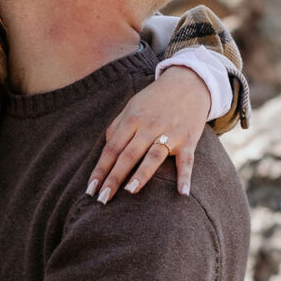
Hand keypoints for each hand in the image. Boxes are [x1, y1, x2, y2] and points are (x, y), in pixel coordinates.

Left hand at [88, 65, 211, 202]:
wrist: (189, 82)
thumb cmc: (155, 99)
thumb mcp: (132, 106)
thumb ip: (117, 127)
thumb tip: (106, 149)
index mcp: (132, 120)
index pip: (112, 149)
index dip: (100, 169)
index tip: (90, 190)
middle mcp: (149, 127)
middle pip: (128, 155)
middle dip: (114, 178)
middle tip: (102, 199)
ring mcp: (170, 133)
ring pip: (153, 156)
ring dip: (142, 174)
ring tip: (130, 191)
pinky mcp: (188, 139)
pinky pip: (187, 161)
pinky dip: (185, 177)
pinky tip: (182, 193)